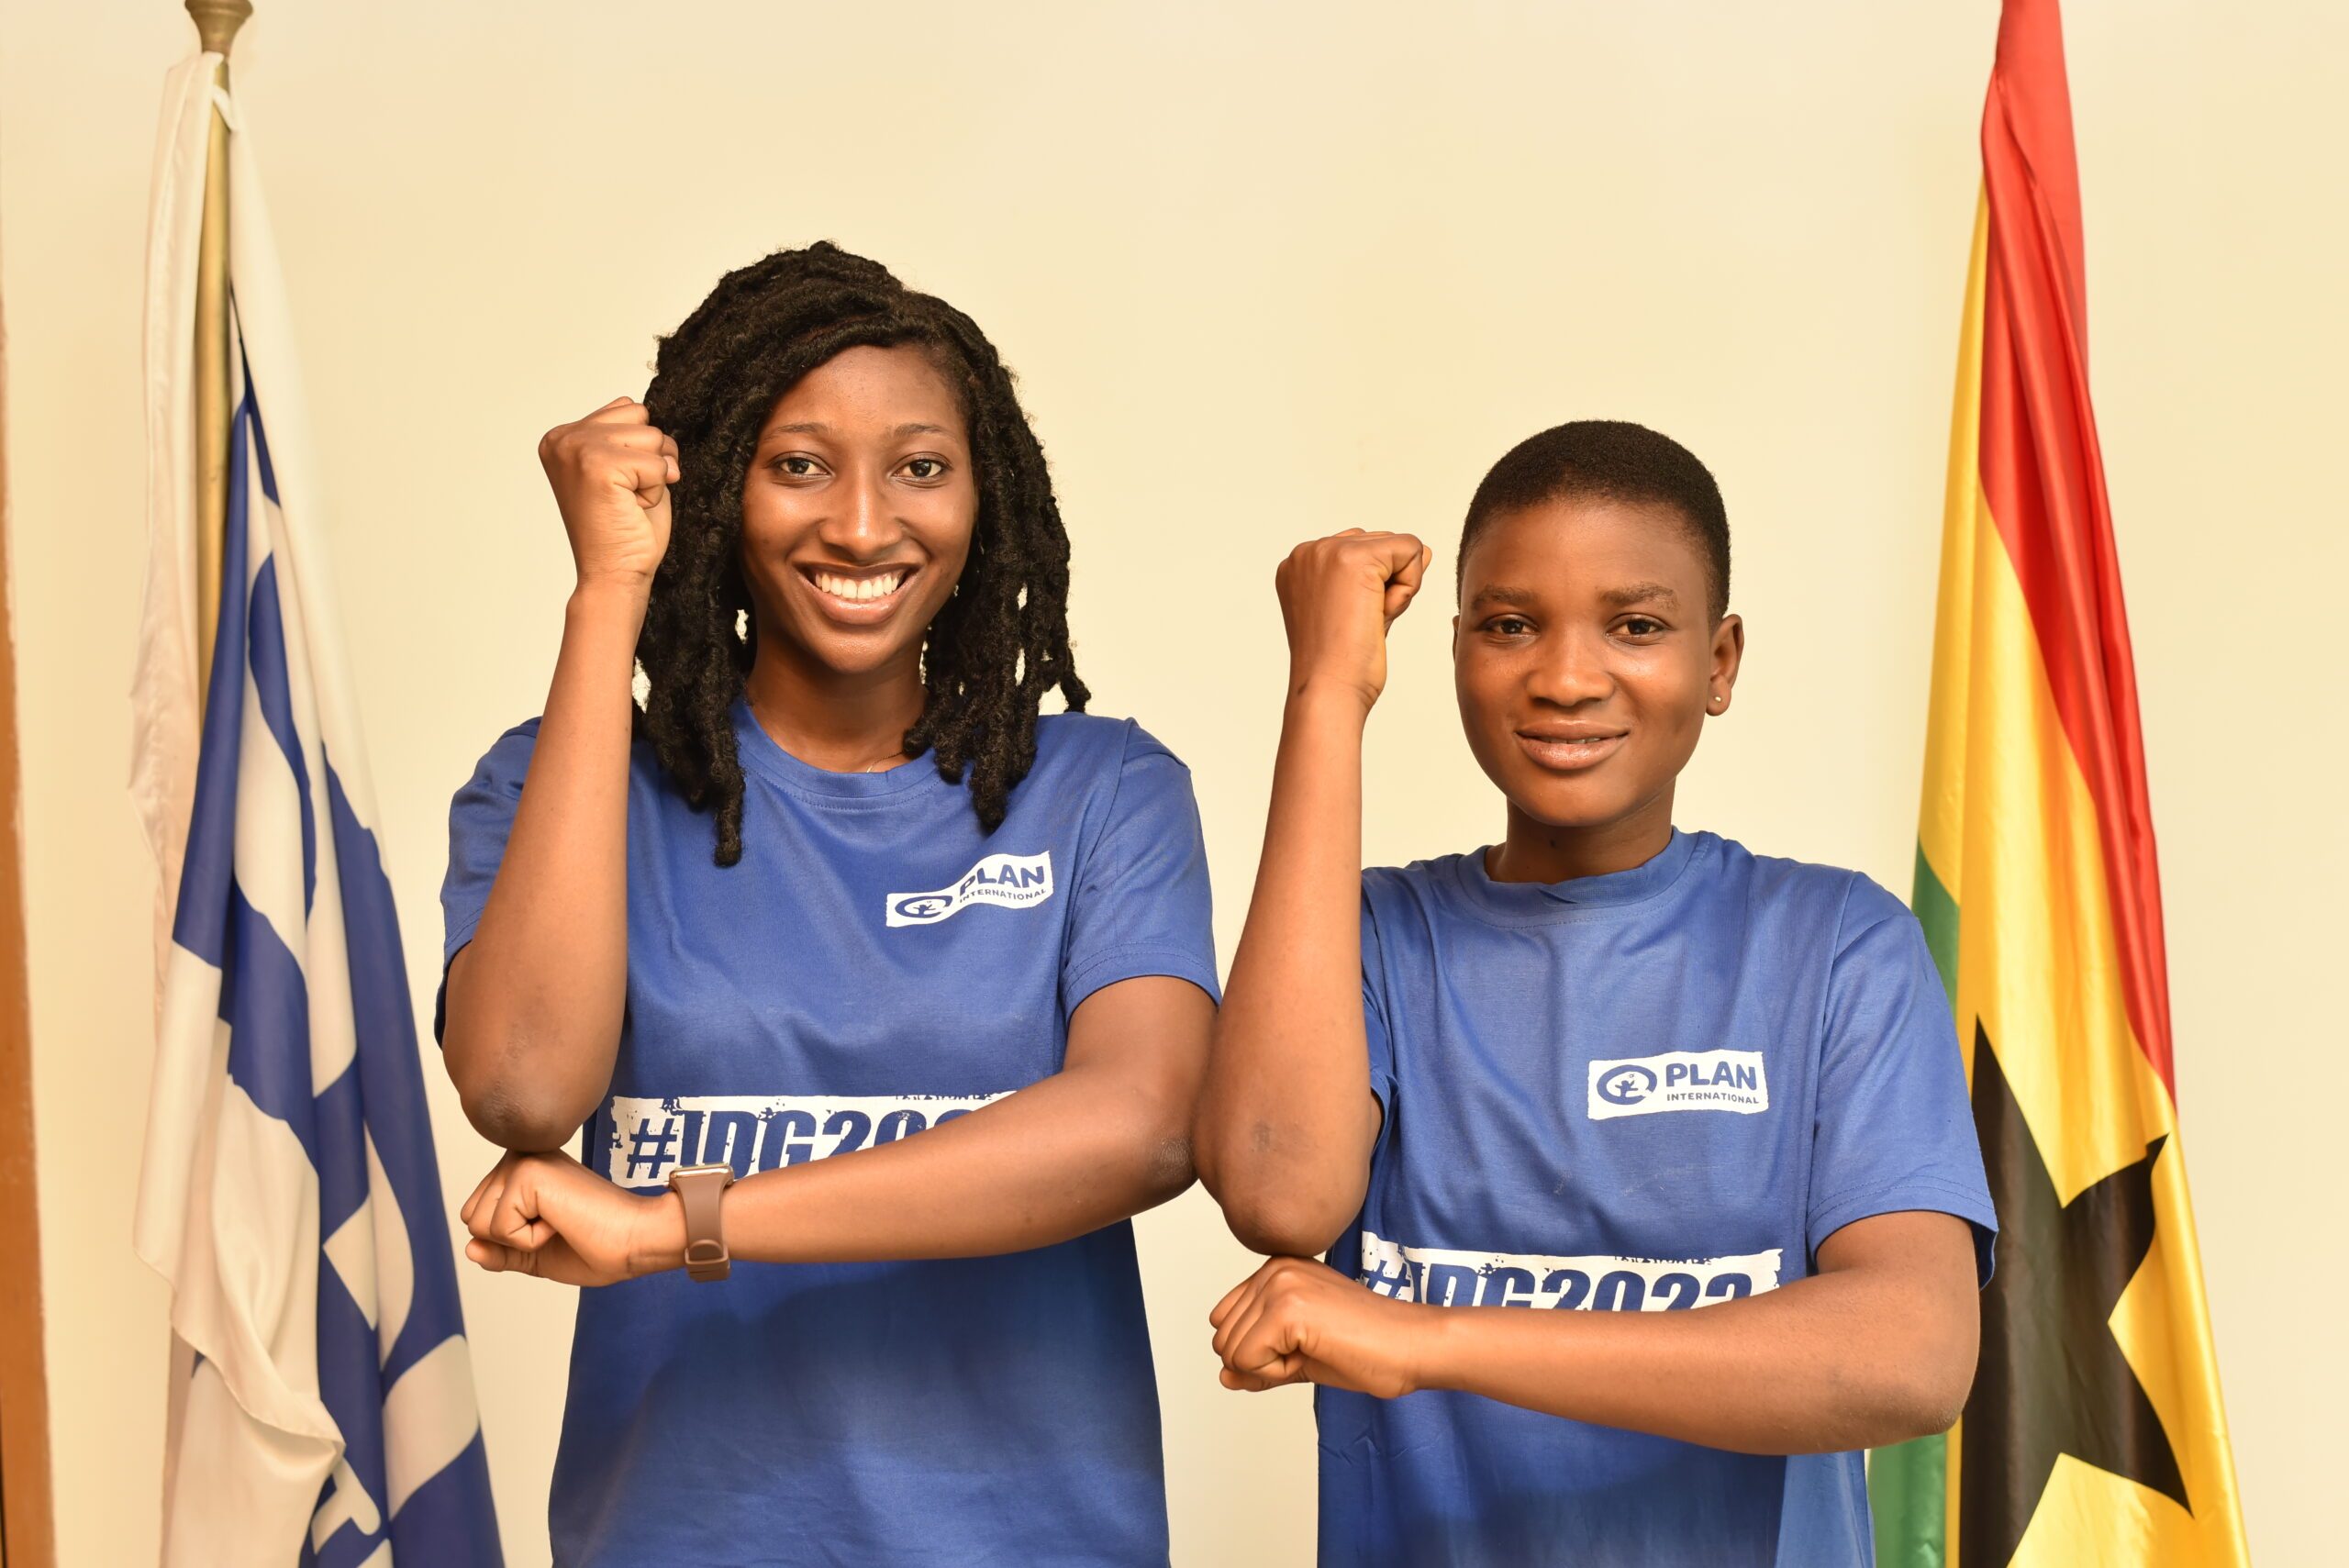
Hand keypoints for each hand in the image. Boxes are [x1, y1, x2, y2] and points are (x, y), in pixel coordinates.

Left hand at [459, 1149, 683, 1286]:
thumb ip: (500, 1252)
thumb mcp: (536, 1255)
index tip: (555, 1227)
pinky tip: (561, 1222)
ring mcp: (523, 1161)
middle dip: (508, 1240)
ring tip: (560, 1221)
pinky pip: (498, 1229)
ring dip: (519, 1240)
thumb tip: (469, 1248)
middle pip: (471, 1218)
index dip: (510, 1242)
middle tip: (557, 1226)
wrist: (635, 1240)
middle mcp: (520, 1157)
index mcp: (524, 1172)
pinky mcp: (526, 1173)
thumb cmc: (598, 1245)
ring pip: (478, 1223)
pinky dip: (529, 1240)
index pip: (477, 1216)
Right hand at [538, 396, 679, 592]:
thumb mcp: (624, 467)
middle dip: (650, 458)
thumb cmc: (622, 530)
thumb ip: (625, 434)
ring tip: (629, 500)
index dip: (640, 449)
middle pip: (642, 418)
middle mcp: (563, 438)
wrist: (613, 575)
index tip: (618, 483)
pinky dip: (655, 489)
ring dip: (653, 474)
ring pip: (653, 437)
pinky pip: (657, 463)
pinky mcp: (597, 465)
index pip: (628, 409)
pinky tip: (632, 508)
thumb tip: (644, 407)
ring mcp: (577, 449)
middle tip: (627, 494)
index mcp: (563, 435)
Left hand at [1209, 1256, 1432, 1398]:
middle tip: (1313, 1350)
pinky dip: (1275, 1373)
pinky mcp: (1286, 1308)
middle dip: (1261, 1363)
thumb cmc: (1368, 1349)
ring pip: (1230, 1351)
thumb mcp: (1300, 1354)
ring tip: (1317, 1349)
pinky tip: (1315, 1354)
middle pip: (1223, 1339)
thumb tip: (1223, 1377)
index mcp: (1276, 1270)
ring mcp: (1279, 1284)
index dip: (1258, 1351)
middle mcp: (1273, 1269)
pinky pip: (1246, 1361)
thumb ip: (1258, 1362)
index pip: (1225, 1322)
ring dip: (1270, 1368)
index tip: (1303, 1345)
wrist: (1411, 1346)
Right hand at [1274, 530, 1431, 712]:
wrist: (1330, 690)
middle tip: (1361, 623)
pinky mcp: (1353, 557)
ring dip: (1399, 586)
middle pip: (1382, 543)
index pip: (1362, 550)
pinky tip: (1382, 613)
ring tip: (1368, 619)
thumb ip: (1386, 576)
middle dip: (1388, 583)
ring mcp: (1327, 550)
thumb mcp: (1363, 609)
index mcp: (1300, 565)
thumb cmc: (1342, 664)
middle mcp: (1307, 551)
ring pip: (1399, 546)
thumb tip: (1422, 549)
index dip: (1374, 588)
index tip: (1350, 620)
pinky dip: (1409, 586)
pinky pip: (1411, 550)